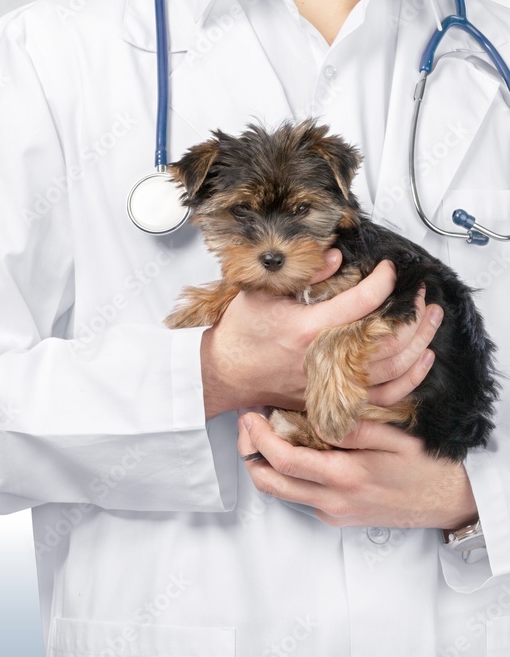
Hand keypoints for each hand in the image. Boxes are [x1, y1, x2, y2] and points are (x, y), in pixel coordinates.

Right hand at [200, 249, 441, 416]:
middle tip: (420, 293)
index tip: (389, 270)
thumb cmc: (242, 333)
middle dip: (412, 311)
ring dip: (420, 340)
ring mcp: (333, 382)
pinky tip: (422, 358)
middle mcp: (325, 358)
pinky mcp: (335, 398)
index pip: (362, 302)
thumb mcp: (263, 293)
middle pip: (389, 337)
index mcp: (308, 329)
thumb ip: (305, 276)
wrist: (227, 373)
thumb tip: (337, 258)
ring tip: (430, 319)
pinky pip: (386, 395)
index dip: (383, 281)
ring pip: (394, 366)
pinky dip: (410, 378)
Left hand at [237, 413, 478, 529]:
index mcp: (345, 477)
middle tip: (250, 426)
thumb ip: (353, 428)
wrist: (449, 503)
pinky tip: (298, 450)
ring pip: (281, 492)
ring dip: (266, 464)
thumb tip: (317, 417)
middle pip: (269, 484)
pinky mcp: (336, 517)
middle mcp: (333, 501)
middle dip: (250, 454)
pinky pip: (300, 495)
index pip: (283, 461)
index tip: (251, 416)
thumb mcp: (395, 437)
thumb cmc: (427, 467)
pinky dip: (289, 474)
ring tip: (269, 432)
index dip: (259, 437)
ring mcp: (333, 512)